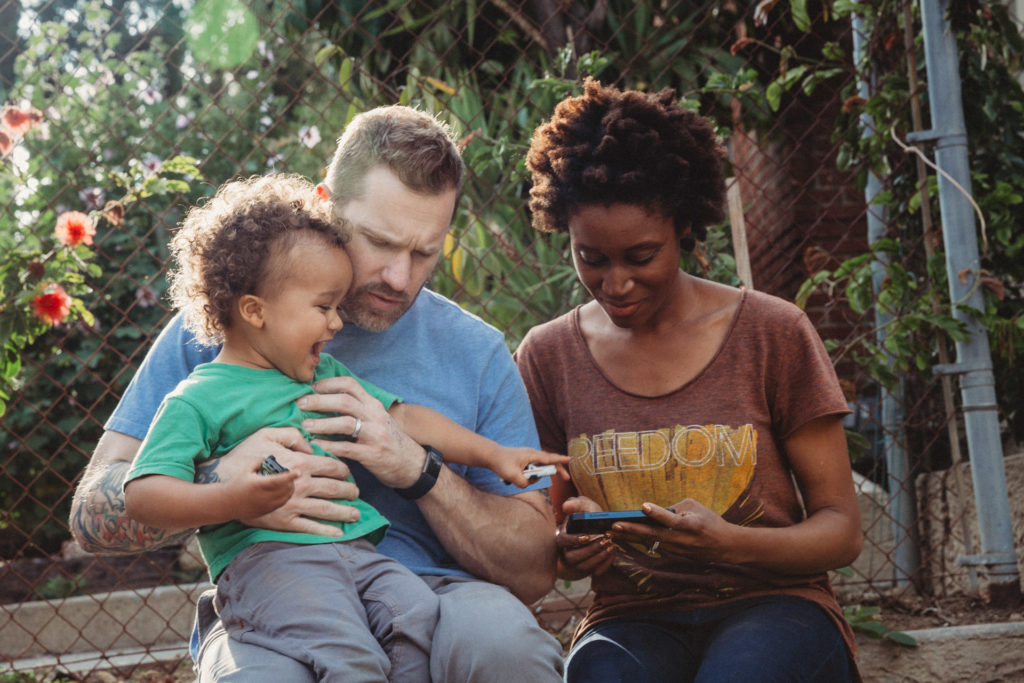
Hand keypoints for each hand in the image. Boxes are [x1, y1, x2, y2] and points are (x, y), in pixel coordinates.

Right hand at [202, 427, 361, 537]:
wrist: (222, 485)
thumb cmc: (245, 456)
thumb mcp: (267, 434)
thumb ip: (293, 435)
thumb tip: (311, 446)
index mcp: (299, 463)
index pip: (332, 466)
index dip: (344, 469)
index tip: (348, 473)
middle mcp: (301, 485)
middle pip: (334, 489)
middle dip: (350, 491)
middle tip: (356, 493)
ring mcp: (294, 506)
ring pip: (327, 510)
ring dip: (345, 512)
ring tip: (356, 514)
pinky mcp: (284, 522)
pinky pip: (310, 528)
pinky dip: (326, 531)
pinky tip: (338, 533)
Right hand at [222, 464, 298, 519]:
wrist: (226, 504)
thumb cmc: (236, 484)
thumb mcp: (246, 469)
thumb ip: (259, 461)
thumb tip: (271, 458)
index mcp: (260, 484)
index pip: (279, 480)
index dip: (290, 476)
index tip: (298, 472)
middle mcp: (265, 496)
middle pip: (287, 488)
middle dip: (291, 481)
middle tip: (289, 474)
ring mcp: (267, 505)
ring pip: (287, 497)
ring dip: (290, 488)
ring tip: (286, 482)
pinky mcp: (267, 511)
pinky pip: (282, 503)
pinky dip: (285, 496)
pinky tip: (281, 490)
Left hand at [299, 375, 427, 488]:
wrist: (411, 464)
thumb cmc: (388, 441)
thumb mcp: (376, 419)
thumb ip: (356, 409)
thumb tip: (325, 401)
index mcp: (373, 405)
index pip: (350, 384)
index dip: (328, 383)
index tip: (310, 388)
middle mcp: (375, 416)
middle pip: (344, 400)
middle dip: (319, 401)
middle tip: (299, 404)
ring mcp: (375, 435)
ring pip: (345, 422)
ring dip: (322, 423)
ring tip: (304, 426)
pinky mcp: (372, 454)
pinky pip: (347, 448)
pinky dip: (328, 446)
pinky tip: (315, 447)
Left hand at [494, 447, 570, 487]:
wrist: (492, 456)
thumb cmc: (501, 463)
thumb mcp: (511, 476)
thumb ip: (523, 483)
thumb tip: (529, 484)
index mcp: (531, 455)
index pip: (549, 458)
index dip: (560, 460)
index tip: (570, 459)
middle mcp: (532, 454)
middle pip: (549, 462)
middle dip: (557, 470)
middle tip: (566, 479)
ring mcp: (529, 457)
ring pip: (539, 469)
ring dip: (533, 477)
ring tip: (515, 477)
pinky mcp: (525, 461)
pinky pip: (532, 471)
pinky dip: (528, 476)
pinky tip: (516, 477)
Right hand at [555, 495, 614, 578]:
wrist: (596, 529)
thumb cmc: (587, 517)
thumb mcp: (583, 506)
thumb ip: (576, 504)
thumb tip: (566, 506)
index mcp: (563, 538)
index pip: (563, 542)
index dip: (573, 540)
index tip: (587, 536)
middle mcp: (567, 553)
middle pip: (573, 558)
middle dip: (590, 550)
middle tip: (604, 540)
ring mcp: (577, 564)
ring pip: (584, 567)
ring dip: (599, 557)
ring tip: (610, 545)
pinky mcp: (588, 570)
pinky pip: (595, 572)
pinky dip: (605, 564)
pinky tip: (613, 552)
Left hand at [607, 499, 735, 563]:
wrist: (724, 546)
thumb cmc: (709, 521)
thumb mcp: (695, 507)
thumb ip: (674, 508)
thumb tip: (653, 511)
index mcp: (690, 525)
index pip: (672, 520)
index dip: (658, 513)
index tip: (644, 506)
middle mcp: (681, 540)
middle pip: (653, 535)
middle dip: (632, 530)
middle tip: (613, 526)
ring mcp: (676, 549)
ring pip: (649, 541)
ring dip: (630, 536)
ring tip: (610, 531)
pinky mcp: (672, 553)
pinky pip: (652, 545)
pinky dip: (637, 540)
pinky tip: (622, 535)